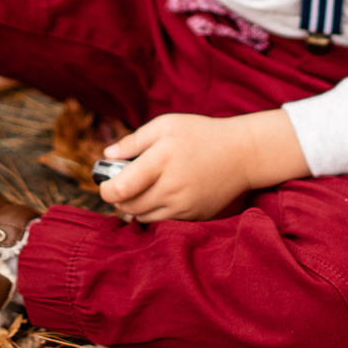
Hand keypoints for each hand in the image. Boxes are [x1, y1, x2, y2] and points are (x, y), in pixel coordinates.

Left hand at [98, 109, 309, 222]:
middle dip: (118, 198)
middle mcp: (171, 187)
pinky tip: (158, 196)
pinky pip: (162, 221)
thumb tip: (107, 156)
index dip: (106, 189)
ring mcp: (184, 206)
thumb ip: (133, 141)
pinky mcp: (193, 217)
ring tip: (137, 190)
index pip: (121, 188)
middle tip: (119, 186)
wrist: (242, 154)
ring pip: (143, 217)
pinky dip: (153, 212)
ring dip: (134, 207)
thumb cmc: (200, 134)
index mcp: (161, 160)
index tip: (105, 182)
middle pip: (129, 206)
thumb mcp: (165, 125)